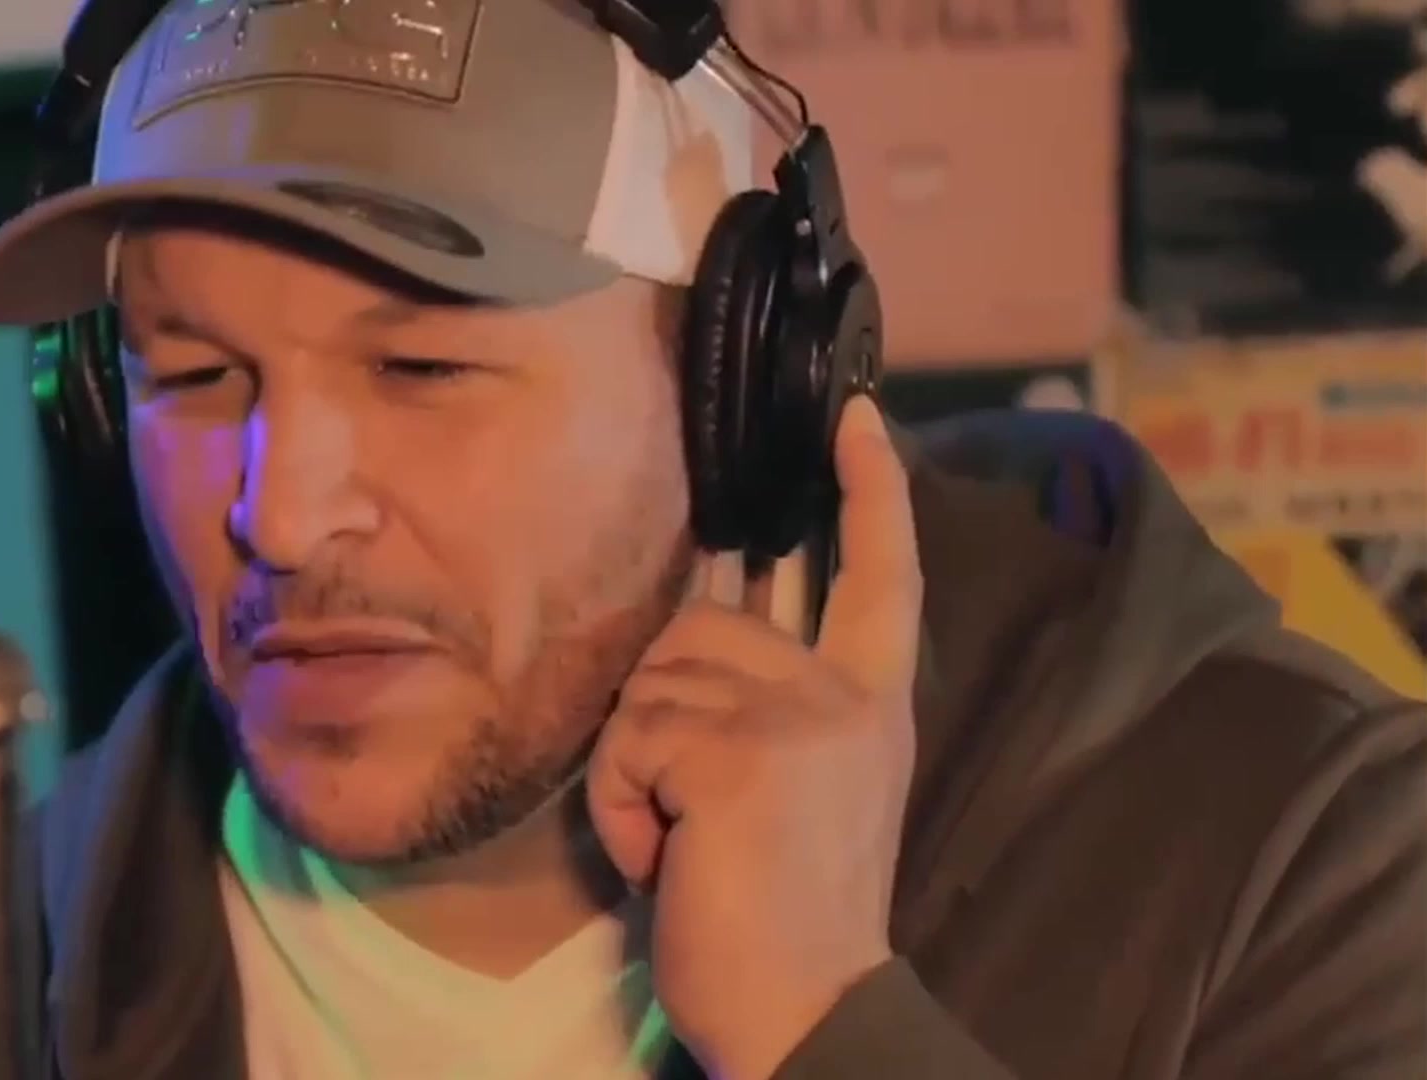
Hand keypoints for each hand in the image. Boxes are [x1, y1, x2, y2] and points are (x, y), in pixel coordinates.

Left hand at [584, 397, 922, 1079]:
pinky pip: (622, 742)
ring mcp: (793, 720)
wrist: (807, 1014)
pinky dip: (617, 809)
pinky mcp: (731, 754)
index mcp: (872, 703)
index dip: (872, 492)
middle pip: (700, 624)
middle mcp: (844, 697)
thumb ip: (774, 707)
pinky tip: (664, 861)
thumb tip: (695, 638)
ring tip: (680, 841)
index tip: (857, 413)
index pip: (883, 575)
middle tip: (689, 809)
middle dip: (659, 710)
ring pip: (647, 682)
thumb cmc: (785, 913)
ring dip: (633, 768)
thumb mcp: (799, 790)